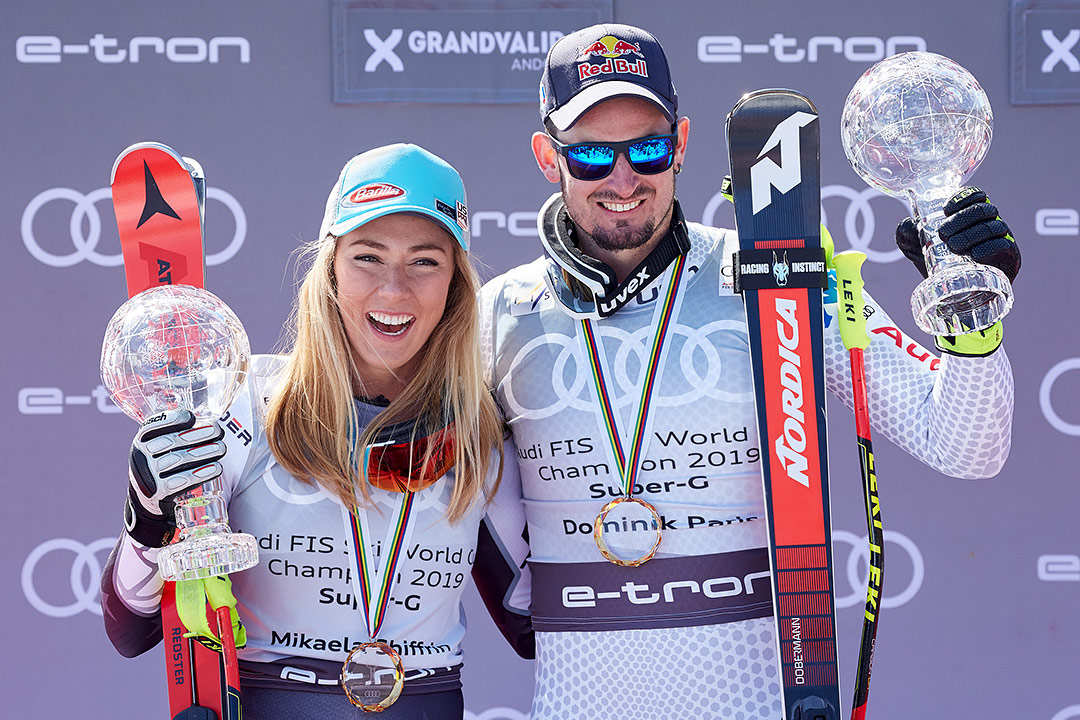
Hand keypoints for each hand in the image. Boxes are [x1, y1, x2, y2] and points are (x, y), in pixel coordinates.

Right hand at [124, 409, 225, 546]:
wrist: (148, 496)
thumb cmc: (161, 462)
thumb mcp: (158, 444)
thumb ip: (174, 431)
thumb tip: (207, 419)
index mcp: (141, 440)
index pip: (152, 426)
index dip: (173, 419)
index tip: (193, 417)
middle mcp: (140, 456)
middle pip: (171, 442)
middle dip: (198, 434)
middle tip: (218, 430)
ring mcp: (148, 475)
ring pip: (179, 459)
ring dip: (204, 452)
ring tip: (222, 448)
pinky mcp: (159, 492)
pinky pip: (182, 481)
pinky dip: (201, 473)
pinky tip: (217, 468)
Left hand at [895, 186, 1020, 282]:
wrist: (953, 294)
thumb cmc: (938, 265)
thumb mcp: (917, 249)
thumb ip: (907, 235)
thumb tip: (909, 225)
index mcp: (971, 216)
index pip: (975, 195)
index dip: (963, 197)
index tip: (946, 209)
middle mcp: (990, 223)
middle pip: (983, 209)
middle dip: (961, 219)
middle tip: (943, 234)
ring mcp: (1002, 239)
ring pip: (994, 226)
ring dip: (972, 235)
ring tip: (954, 247)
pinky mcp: (1010, 257)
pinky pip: (1004, 246)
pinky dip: (989, 248)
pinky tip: (974, 255)